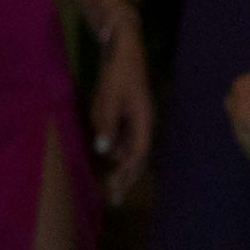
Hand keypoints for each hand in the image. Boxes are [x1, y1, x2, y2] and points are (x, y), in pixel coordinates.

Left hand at [87, 23, 152, 204]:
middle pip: (137, 157)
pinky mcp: (127, 116)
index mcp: (144, 120)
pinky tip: (106, 153)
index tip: (115, 186)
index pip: (138, 152)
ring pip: (127, 149)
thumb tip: (105, 150)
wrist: (122, 50)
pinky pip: (120, 138)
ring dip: (119, 165)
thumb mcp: (110, 98)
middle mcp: (143, 123)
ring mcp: (136, 120)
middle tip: (115, 199)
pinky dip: (114, 150)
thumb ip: (108, 124)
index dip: (128, 171)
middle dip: (127, 179)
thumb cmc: (118, 72)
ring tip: (110, 184)